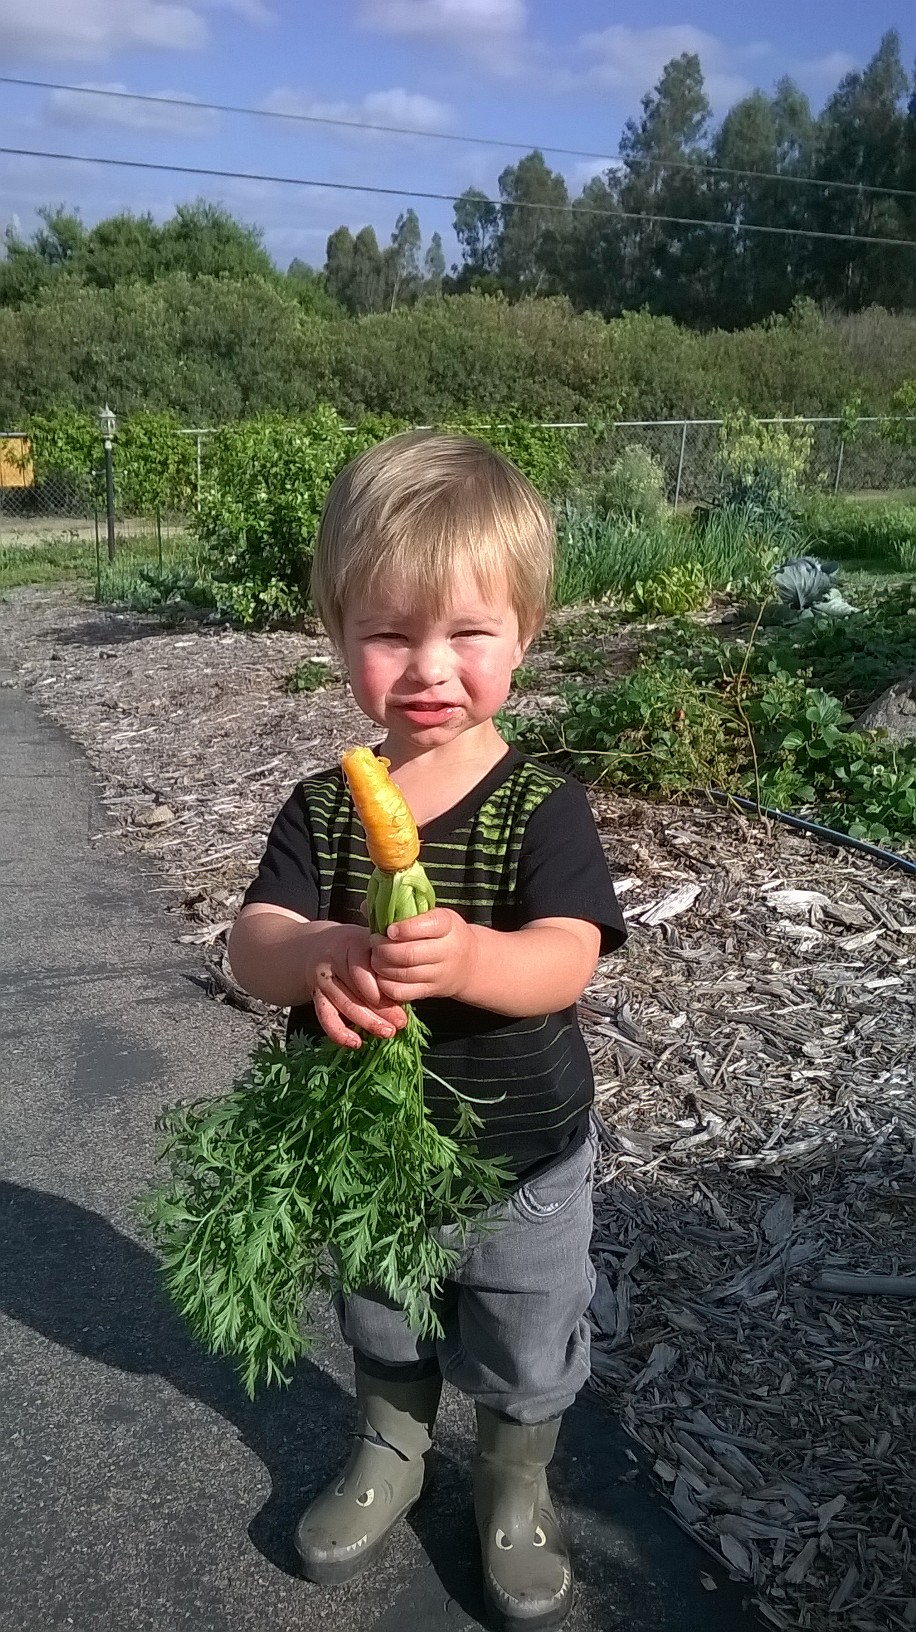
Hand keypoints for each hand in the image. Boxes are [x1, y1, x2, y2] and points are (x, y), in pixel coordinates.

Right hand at [309, 925, 407, 1048]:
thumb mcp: (373, 946)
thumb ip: (388, 964)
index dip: (381, 988)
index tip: (401, 1002)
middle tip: (399, 1023)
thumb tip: (408, 991)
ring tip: (387, 1032)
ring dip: (366, 1022)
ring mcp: (323, 980)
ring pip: (344, 1004)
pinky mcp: (316, 997)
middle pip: (355, 989)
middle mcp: (333, 961)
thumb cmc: (357, 949)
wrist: (322, 948)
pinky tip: (355, 1042)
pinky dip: (339, 1032)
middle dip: (380, 1009)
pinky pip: (325, 1017)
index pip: (363, 968)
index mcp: (351, 944)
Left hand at [370, 909, 476, 1003]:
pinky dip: (385, 985)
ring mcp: (439, 973)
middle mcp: (446, 950)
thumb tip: (365, 906)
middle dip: (383, 949)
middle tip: (373, 943)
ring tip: (376, 957)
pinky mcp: (430, 991)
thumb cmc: (441, 933)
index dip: (404, 928)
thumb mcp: (430, 914)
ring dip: (381, 966)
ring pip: (403, 974)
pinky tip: (382, 974)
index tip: (389, 929)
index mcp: (447, 924)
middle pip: (410, 954)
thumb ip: (401, 910)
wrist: (468, 962)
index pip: (428, 925)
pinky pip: (402, 992)